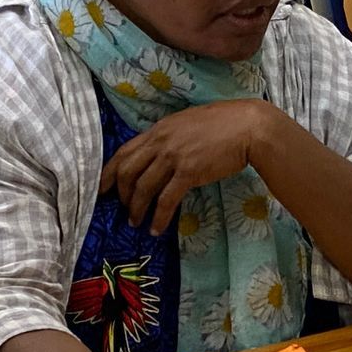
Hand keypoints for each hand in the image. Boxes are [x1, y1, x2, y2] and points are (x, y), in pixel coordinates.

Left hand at [99, 102, 272, 235]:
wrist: (249, 126)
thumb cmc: (224, 123)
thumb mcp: (188, 123)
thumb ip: (170, 136)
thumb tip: (159, 154)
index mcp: (159, 129)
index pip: (124, 151)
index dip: (109, 172)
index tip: (102, 187)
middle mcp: (161, 142)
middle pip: (128, 171)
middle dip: (121, 194)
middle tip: (124, 209)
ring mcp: (174, 157)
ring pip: (143, 187)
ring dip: (137, 209)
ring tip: (136, 223)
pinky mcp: (189, 172)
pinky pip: (166, 200)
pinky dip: (159, 217)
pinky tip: (157, 228)